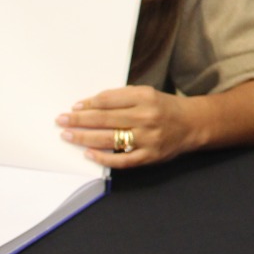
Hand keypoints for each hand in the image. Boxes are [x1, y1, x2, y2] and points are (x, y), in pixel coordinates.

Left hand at [57, 86, 196, 167]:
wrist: (192, 124)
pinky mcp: (150, 156)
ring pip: (110, 139)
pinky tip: (88, 154)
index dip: (88, 104)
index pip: (108, 100)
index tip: (74, 107)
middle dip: (80, 120)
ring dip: (85, 137)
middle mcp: (146, 117)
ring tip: (68, 135)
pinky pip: (122, 160)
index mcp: (144, 97)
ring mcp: (148, 138)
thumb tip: (89, 105)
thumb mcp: (146, 94)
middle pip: (105, 119)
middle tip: (61, 121)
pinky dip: (103, 158)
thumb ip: (121, 98)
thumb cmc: (164, 108)